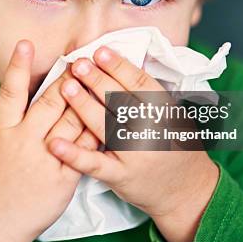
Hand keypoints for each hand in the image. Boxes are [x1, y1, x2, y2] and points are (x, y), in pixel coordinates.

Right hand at [0, 40, 96, 241]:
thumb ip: (10, 121)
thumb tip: (21, 96)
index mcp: (2, 131)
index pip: (10, 92)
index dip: (18, 66)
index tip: (26, 43)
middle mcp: (22, 141)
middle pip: (49, 102)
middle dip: (68, 79)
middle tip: (81, 58)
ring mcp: (44, 159)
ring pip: (72, 122)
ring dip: (87, 100)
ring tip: (99, 80)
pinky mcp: (62, 178)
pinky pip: (85, 151)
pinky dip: (97, 134)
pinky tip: (109, 119)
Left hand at [47, 46, 218, 241]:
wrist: (187, 190)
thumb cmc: (175, 146)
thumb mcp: (173, 115)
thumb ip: (150, 93)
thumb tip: (120, 63)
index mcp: (165, 112)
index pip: (140, 83)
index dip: (119, 66)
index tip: (100, 51)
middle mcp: (152, 131)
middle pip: (120, 100)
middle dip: (97, 80)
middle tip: (78, 63)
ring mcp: (135, 154)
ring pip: (105, 126)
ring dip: (83, 105)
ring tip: (66, 87)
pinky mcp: (119, 176)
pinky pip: (94, 164)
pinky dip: (73, 154)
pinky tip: (54, 142)